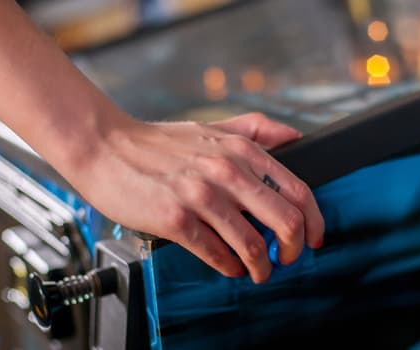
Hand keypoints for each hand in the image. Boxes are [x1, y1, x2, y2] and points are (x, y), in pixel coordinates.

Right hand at [69, 113, 324, 282]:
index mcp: (241, 150)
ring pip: (253, 245)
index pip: (298, 191)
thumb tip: (296, 137)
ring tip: (257, 272)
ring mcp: (201, 196)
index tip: (314, 238)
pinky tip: (229, 266)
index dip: (314, 222)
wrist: (105, 146)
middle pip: (286, 221)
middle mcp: (226, 171)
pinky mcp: (175, 219)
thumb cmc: (158, 142)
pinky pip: (217, 254)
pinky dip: (229, 267)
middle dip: (294, 250)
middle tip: (287, 260)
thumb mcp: (213, 126)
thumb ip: (257, 130)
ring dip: (261, 267)